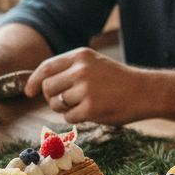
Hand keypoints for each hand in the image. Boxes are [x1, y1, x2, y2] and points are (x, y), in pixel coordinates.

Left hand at [25, 48, 153, 124]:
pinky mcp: (91, 107)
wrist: (145, 91)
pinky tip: (92, 112)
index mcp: (80, 56)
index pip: (46, 67)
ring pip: (57, 104)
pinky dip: (76, 118)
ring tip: (84, 105)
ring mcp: (86, 88)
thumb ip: (70, 70)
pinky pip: (69, 117)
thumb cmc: (118, 81)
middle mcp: (81, 70)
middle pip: (48, 87)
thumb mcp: (94, 64)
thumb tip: (41, 85)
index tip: (28, 92)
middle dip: (52, 98)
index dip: (34, 81)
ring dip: (66, 108)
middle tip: (65, 102)